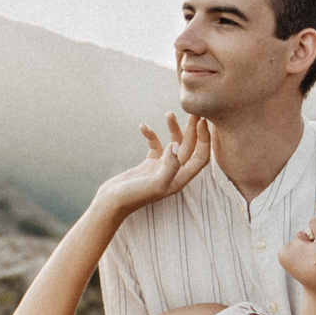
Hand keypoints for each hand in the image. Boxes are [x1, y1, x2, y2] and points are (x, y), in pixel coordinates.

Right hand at [93, 114, 211, 215]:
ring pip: (174, 144)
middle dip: (193, 129)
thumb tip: (175, 144)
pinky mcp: (148, 164)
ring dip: (173, 129)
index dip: (204, 139)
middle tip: (194, 111)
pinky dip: (151, 135)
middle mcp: (174, 173)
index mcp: (180, 179)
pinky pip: (155, 146)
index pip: (201, 157)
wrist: (111, 202)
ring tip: (169, 113)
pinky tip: (143, 126)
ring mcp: (161, 168)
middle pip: (190, 148)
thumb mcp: (154, 183)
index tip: (200, 122)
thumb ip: (170, 166)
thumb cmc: (133, 196)